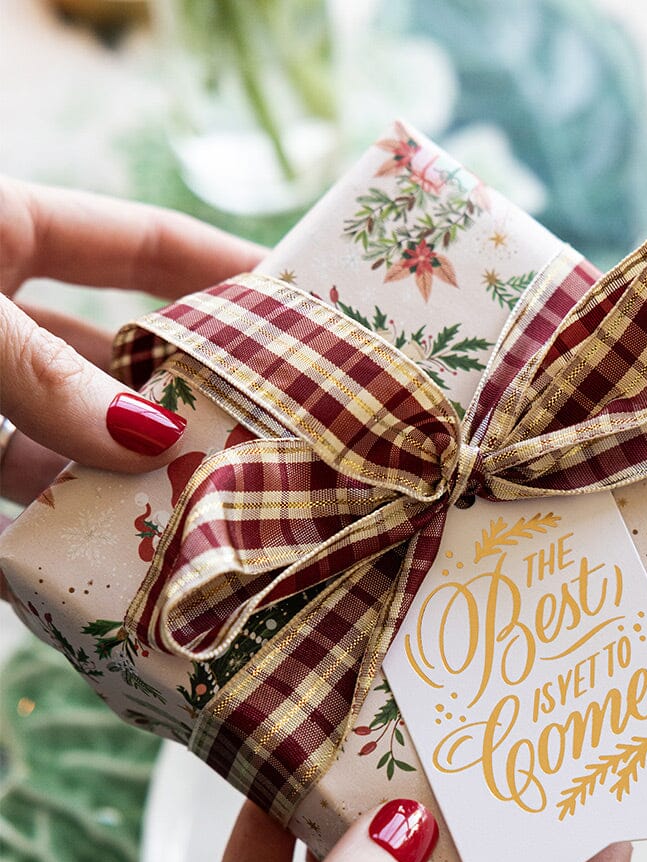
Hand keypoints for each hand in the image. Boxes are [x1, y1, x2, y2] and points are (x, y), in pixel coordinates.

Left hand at [0, 178, 261, 507]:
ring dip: (132, 464)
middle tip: (265, 431)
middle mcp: (0, 308)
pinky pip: (23, 473)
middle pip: (119, 346)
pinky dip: (65, 507)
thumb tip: (152, 438)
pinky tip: (112, 535)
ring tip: (203, 498)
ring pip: (76, 422)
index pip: (139, 243)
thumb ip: (42, 370)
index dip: (221, 272)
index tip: (302, 314)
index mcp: (1, 227)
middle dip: (187, 390)